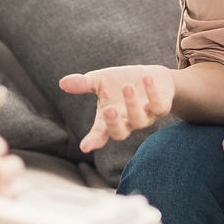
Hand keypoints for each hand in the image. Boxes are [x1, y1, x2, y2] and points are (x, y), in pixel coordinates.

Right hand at [59, 65, 174, 152]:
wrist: (151, 77)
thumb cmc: (120, 82)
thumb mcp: (99, 80)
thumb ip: (83, 84)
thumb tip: (62, 83)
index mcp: (110, 118)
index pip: (100, 133)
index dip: (93, 140)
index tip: (85, 146)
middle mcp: (127, 121)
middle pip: (120, 133)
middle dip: (114, 124)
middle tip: (109, 111)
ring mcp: (145, 116)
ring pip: (140, 120)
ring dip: (133, 104)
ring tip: (127, 86)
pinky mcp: (161, 107)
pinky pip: (160, 106)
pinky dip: (154, 93)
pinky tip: (147, 78)